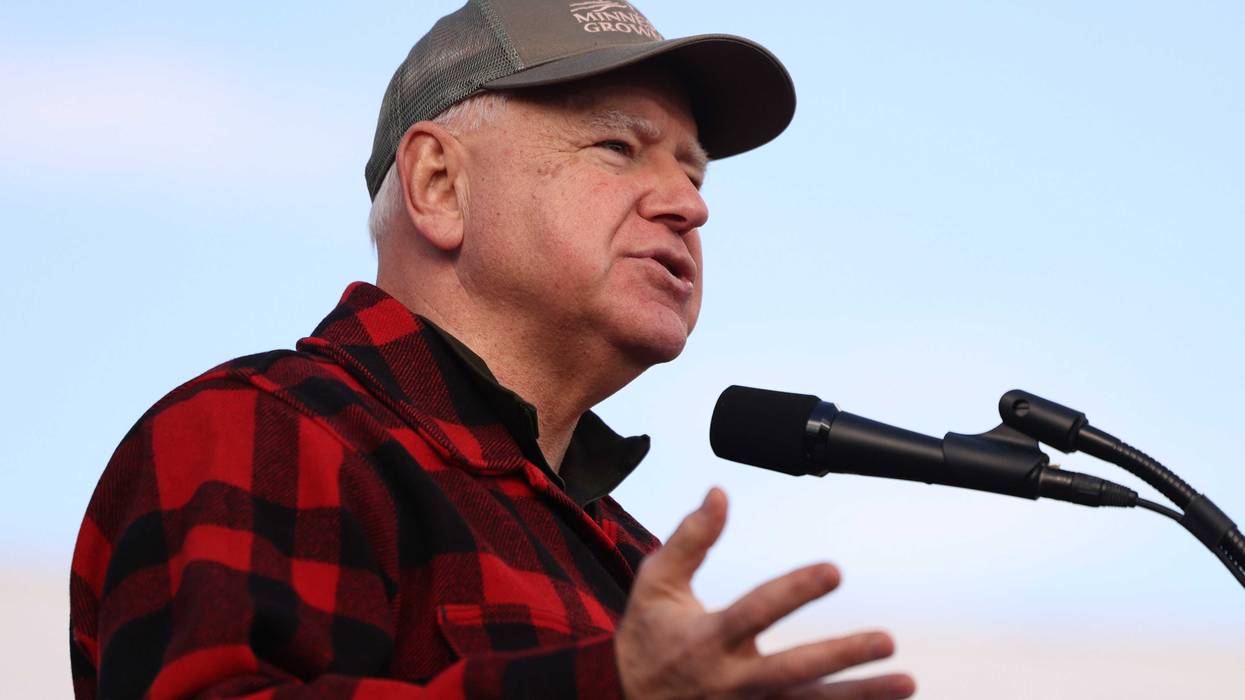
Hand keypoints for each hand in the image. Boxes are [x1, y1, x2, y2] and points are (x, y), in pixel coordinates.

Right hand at [615, 488, 915, 698]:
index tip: (834, 570)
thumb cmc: (647, 637)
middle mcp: (730, 680)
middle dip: (842, 656)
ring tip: (906, 680)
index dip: (796, 591)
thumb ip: (691, 540)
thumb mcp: (657, 584)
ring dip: (860, 695)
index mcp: (706, 639)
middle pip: (794, 670)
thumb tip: (718, 493)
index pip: (757, 611)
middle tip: (886, 640)